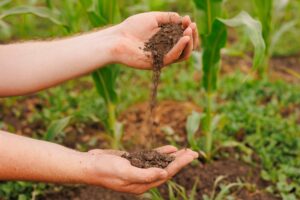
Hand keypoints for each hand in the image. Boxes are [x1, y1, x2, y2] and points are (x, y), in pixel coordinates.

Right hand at [83, 145, 197, 193]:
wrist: (90, 165)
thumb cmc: (105, 169)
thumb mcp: (124, 171)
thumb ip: (144, 174)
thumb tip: (164, 174)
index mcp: (142, 185)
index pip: (166, 174)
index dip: (180, 165)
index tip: (191, 156)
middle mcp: (143, 179)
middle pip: (167, 169)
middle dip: (181, 161)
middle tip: (195, 152)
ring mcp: (139, 170)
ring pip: (161, 163)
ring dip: (174, 157)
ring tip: (186, 150)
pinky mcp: (135, 162)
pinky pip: (152, 157)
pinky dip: (161, 153)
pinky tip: (170, 148)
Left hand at [112, 12, 198, 69]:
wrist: (117, 39)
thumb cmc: (132, 27)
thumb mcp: (152, 18)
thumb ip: (167, 18)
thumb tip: (181, 18)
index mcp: (165, 39)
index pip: (182, 36)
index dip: (187, 28)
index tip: (188, 19)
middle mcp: (166, 49)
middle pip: (186, 46)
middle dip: (192, 35)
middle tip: (192, 25)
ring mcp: (162, 57)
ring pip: (183, 54)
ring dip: (189, 43)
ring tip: (189, 31)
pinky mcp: (157, 63)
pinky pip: (173, 57)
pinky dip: (180, 47)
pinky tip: (184, 38)